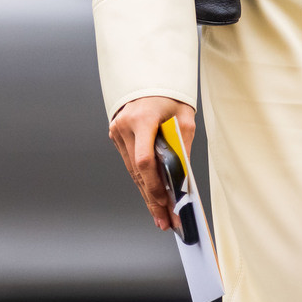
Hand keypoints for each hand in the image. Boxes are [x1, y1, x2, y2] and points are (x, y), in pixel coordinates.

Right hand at [109, 95, 194, 232]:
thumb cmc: (170, 96)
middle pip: (137, 172)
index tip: (165, 202)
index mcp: (142, 119)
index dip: (154, 185)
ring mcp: (117, 131)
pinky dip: (142, 180)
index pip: (144, 160)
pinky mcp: (116, 135)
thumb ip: (182, 147)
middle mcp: (125, 126)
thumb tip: (183, 179)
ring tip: (160, 217)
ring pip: (132, 171)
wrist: (149, 79)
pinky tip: (152, 198)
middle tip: (164, 222)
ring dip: (146, 194)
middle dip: (152, 199)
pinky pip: (130, 163)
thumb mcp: (184, 118)